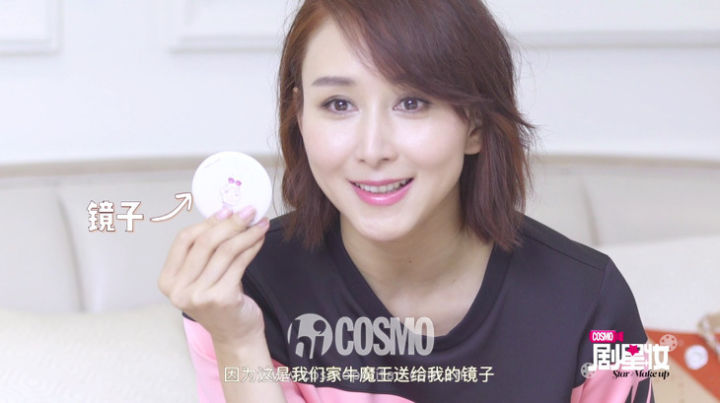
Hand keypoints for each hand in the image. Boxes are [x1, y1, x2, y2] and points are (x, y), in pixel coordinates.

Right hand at [158, 205, 269, 345]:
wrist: (235, 334)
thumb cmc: (220, 301)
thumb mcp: (203, 276)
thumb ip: (205, 250)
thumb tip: (225, 213)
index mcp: (168, 280)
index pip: (184, 240)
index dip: (207, 222)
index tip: (226, 210)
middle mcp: (179, 290)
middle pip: (205, 243)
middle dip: (230, 223)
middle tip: (248, 211)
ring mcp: (199, 295)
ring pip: (225, 251)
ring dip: (246, 233)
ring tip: (260, 223)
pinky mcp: (222, 298)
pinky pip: (239, 262)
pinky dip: (252, 247)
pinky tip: (260, 239)